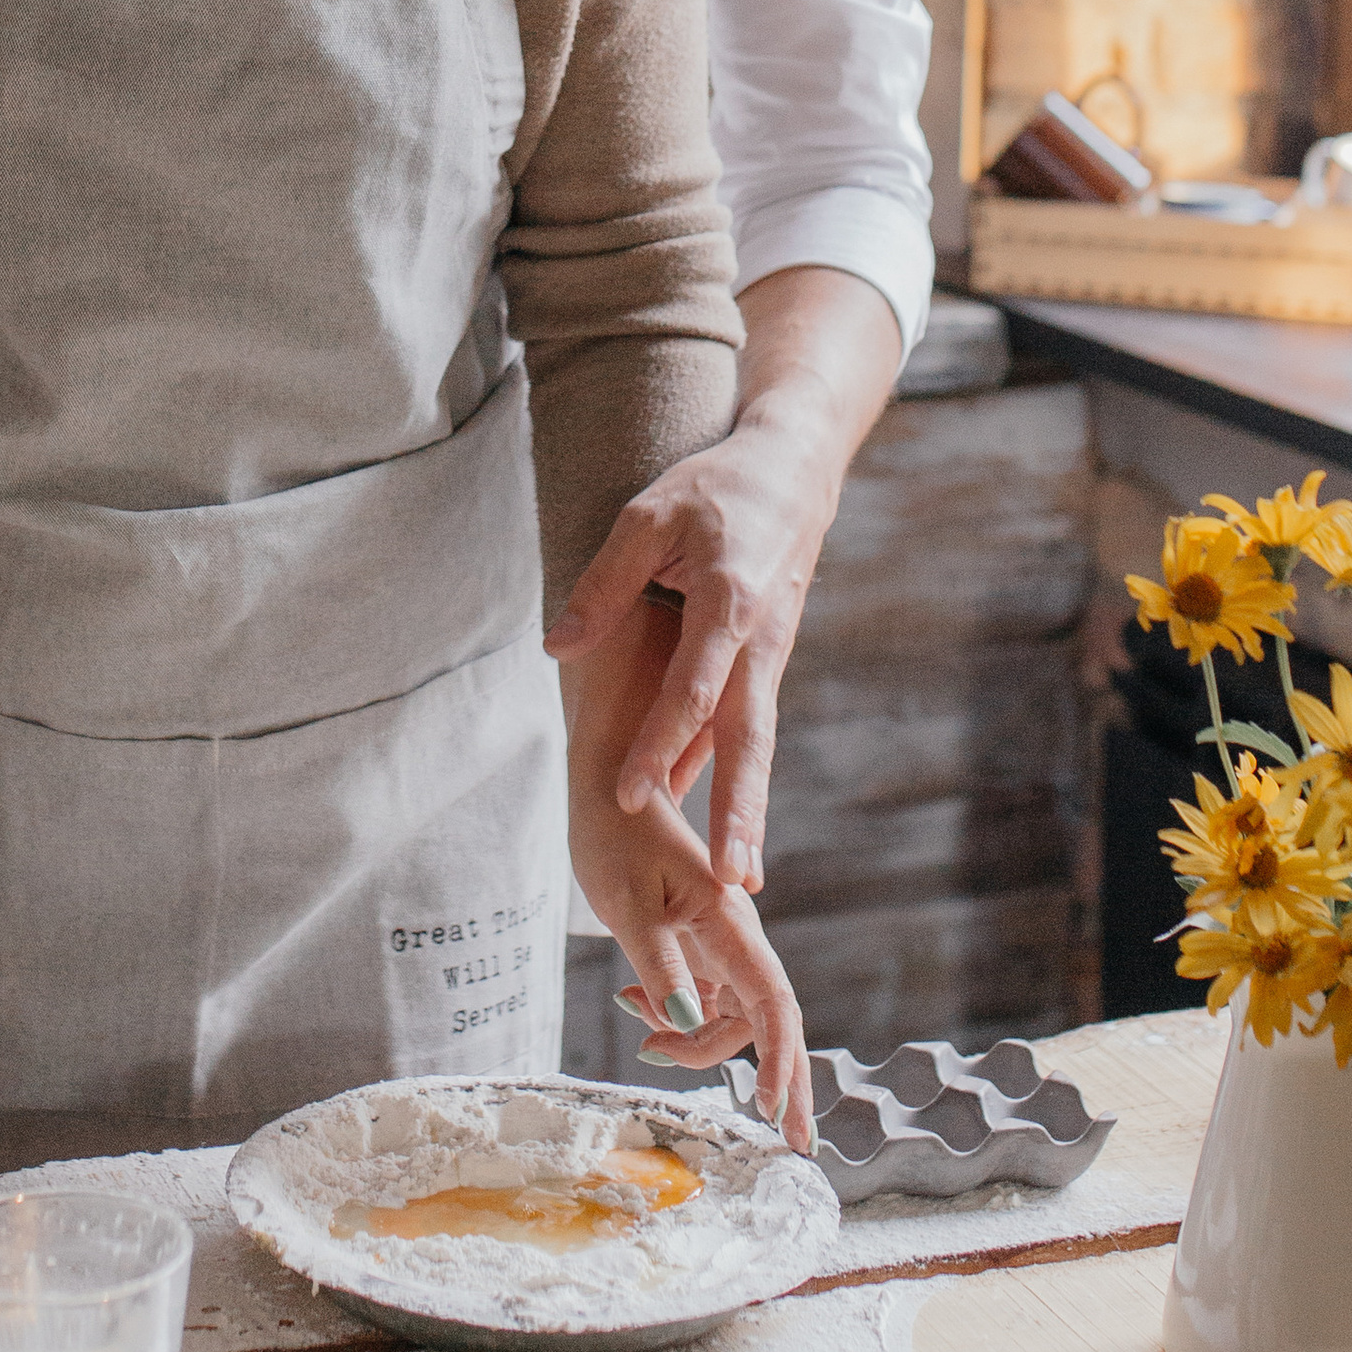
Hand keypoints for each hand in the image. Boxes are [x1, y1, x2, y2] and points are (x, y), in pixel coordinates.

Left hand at [544, 267, 902, 890]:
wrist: (795, 470)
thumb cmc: (716, 487)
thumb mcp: (648, 515)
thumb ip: (604, 585)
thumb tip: (556, 650)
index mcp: (730, 603)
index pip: (689, 689)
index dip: (658, 744)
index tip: (628, 795)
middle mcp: (760, 641)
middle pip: (748, 740)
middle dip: (740, 812)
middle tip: (733, 881)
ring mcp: (770, 655)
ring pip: (754, 741)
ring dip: (746, 807)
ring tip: (737, 876)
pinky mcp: (766, 659)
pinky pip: (742, 720)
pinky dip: (726, 766)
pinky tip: (704, 811)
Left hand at [571, 772, 813, 1154]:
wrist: (609, 785)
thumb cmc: (614, 834)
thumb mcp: (626, 905)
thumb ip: (659, 965)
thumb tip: (687, 1021)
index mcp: (727, 924)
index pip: (771, 1004)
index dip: (779, 1060)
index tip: (771, 1111)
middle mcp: (734, 937)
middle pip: (764, 1022)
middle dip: (777, 1081)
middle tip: (788, 1144)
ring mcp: (718, 942)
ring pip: (730, 1016)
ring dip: (696, 1043)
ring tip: (643, 1038)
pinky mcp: (697, 942)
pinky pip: (702, 998)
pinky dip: (675, 1017)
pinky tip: (634, 1006)